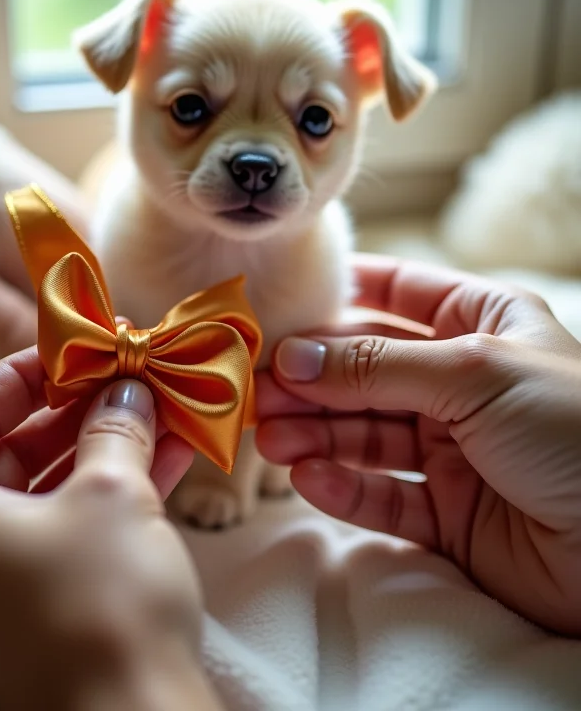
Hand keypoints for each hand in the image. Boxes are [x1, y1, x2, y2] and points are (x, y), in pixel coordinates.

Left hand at [0, 348, 222, 710]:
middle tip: (123, 383)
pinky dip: (101, 499)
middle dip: (71, 412)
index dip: (20, 372)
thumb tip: (126, 391)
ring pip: (37, 497)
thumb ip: (115, 427)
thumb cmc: (106, 609)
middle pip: (1, 453)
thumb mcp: (114, 494)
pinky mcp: (19, 621)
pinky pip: (55, 538)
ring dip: (98, 452)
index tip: (73, 354)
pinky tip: (162, 464)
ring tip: (156, 415)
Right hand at [255, 254, 580, 635]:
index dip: (343, 297)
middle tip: (261, 391)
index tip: (284, 307)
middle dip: (314, 380)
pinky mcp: (449, 514)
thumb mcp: (473, 372)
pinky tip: (308, 477)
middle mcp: (464, 384)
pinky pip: (383, 496)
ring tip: (271, 438)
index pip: (401, 295)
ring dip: (316, 434)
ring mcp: (454, 450)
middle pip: (368, 373)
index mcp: (484, 326)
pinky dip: (343, 488)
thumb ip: (376, 366)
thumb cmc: (577, 428)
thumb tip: (293, 356)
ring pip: (366, 435)